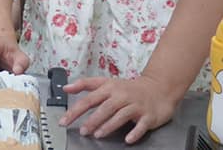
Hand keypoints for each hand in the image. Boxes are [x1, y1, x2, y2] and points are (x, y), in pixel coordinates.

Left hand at [62, 74, 179, 143]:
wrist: (158, 88)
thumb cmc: (128, 88)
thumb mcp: (106, 82)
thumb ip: (85, 84)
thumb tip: (65, 88)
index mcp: (109, 88)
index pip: (89, 99)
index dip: (76, 110)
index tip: (64, 120)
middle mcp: (122, 96)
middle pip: (104, 108)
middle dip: (92, 120)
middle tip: (82, 131)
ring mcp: (136, 106)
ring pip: (120, 116)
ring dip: (108, 126)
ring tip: (97, 134)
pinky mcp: (148, 115)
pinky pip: (141, 125)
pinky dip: (134, 132)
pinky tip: (127, 139)